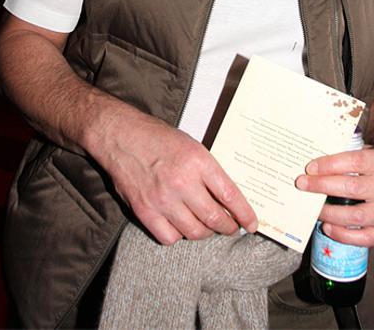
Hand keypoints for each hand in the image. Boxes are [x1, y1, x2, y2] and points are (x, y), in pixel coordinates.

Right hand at [92, 108, 257, 245]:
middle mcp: (182, 182)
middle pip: (215, 219)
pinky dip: (179, 235)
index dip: (245, 214)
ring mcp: (162, 199)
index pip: (230, 195)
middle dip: (228, 227)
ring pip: (194, 232)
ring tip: (207, 226)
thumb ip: (209, 171)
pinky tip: (181, 225)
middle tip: (231, 227)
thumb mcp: (192, 146)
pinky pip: (170, 237)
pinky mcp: (145, 211)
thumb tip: (227, 197)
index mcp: (198, 161)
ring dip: (205, 232)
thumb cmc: (158, 138)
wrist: (121, 136)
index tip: (252, 223)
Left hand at [295, 145, 373, 246]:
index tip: (310, 168)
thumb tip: (311, 168)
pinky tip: (328, 227)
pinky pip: (365, 237)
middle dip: (323, 186)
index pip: (355, 161)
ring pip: (357, 215)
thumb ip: (341, 158)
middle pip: (352, 188)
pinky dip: (343, 235)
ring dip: (330, 213)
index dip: (330, 164)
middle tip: (302, 184)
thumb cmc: (370, 164)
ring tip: (314, 210)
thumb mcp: (362, 152)